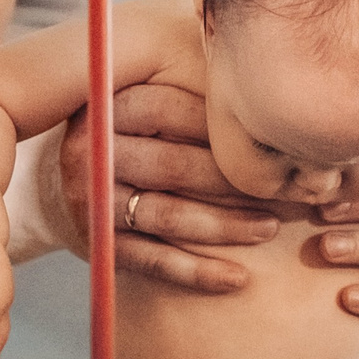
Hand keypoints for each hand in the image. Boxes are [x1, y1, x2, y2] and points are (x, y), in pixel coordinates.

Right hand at [58, 83, 277, 294]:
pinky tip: (237, 278)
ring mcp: (93, 201)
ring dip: (224, 226)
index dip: (221, 128)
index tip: (269, 142)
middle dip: (232, 182)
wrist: (76, 178)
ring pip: (167, 215)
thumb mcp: (155, 89)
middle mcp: (93, 152)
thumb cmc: (139, 129)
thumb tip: (259, 83)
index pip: (169, 110)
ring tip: (269, 228)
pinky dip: (197, 272)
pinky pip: (153, 260)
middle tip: (283, 192)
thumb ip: (193, 80)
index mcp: (109, 105)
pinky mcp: (98, 243)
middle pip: (173, 166)